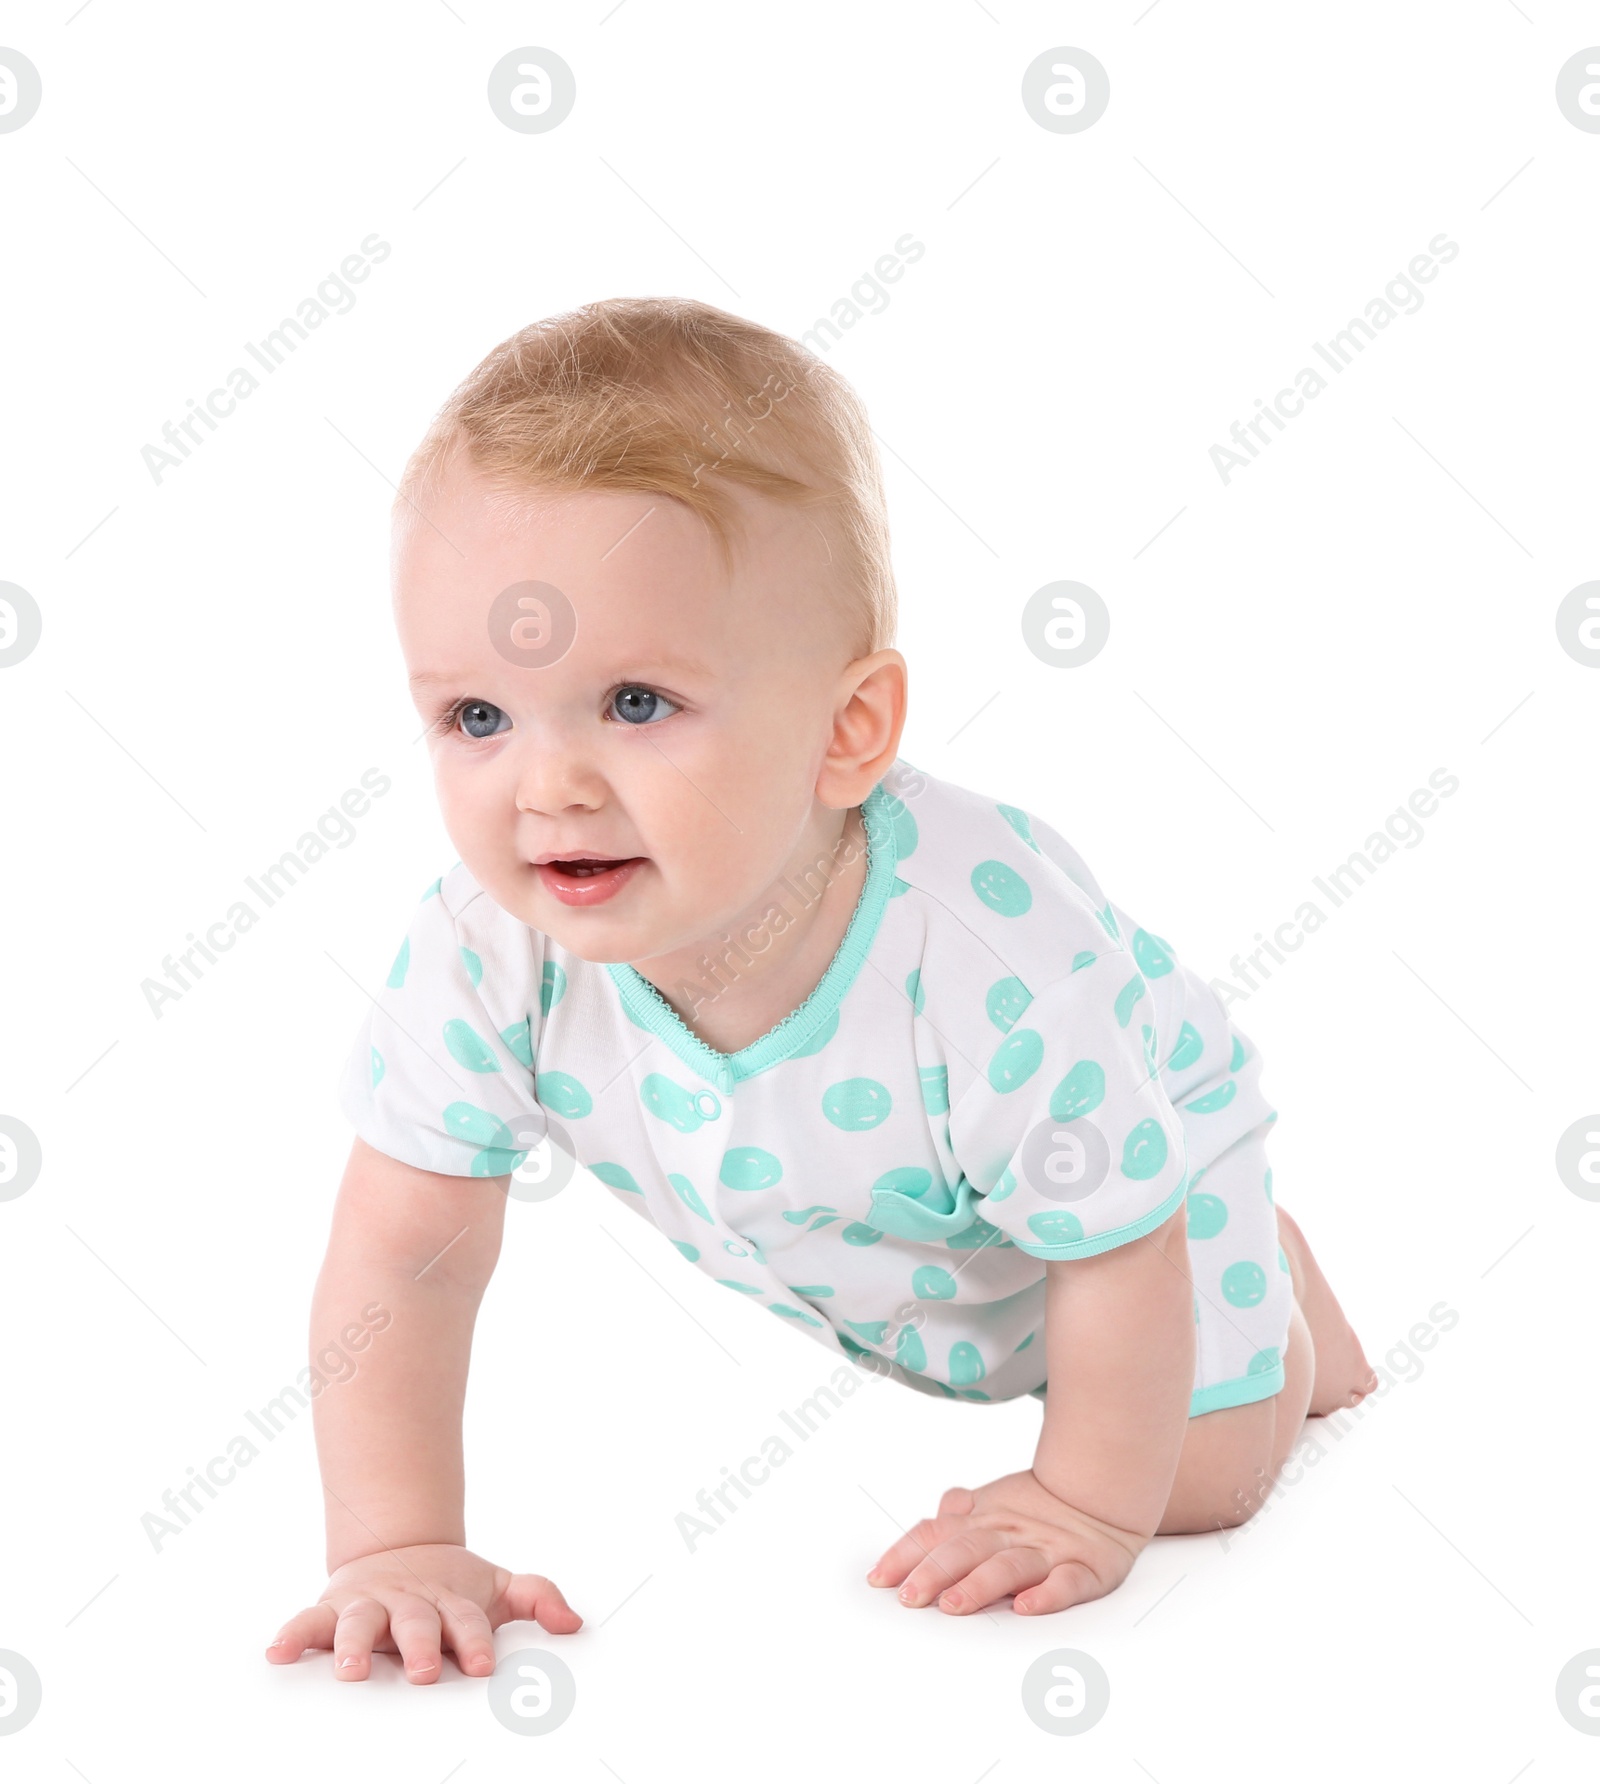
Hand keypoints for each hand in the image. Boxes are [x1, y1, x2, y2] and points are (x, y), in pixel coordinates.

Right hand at [265, 1544, 581, 1682]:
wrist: (399, 1547)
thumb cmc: (451, 1586)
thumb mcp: (497, 1586)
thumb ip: (537, 1598)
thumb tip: (574, 1622)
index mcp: (450, 1602)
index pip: (466, 1623)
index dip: (475, 1642)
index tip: (483, 1665)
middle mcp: (409, 1603)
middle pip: (415, 1624)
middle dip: (418, 1647)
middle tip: (422, 1672)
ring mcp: (370, 1605)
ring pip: (360, 1623)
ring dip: (354, 1646)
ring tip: (350, 1671)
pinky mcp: (334, 1608)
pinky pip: (309, 1621)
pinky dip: (293, 1634)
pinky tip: (278, 1652)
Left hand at [865, 1470, 1146, 1615]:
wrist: (1102, 1492)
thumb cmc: (1037, 1508)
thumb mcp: (993, 1502)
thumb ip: (959, 1513)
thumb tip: (934, 1512)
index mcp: (983, 1519)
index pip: (937, 1534)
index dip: (907, 1554)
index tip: (879, 1579)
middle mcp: (1010, 1533)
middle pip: (967, 1549)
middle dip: (936, 1572)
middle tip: (911, 1597)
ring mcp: (1047, 1551)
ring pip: (1010, 1566)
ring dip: (981, 1585)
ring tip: (955, 1605)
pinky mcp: (1085, 1568)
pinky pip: (1067, 1582)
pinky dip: (1047, 1595)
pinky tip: (1027, 1606)